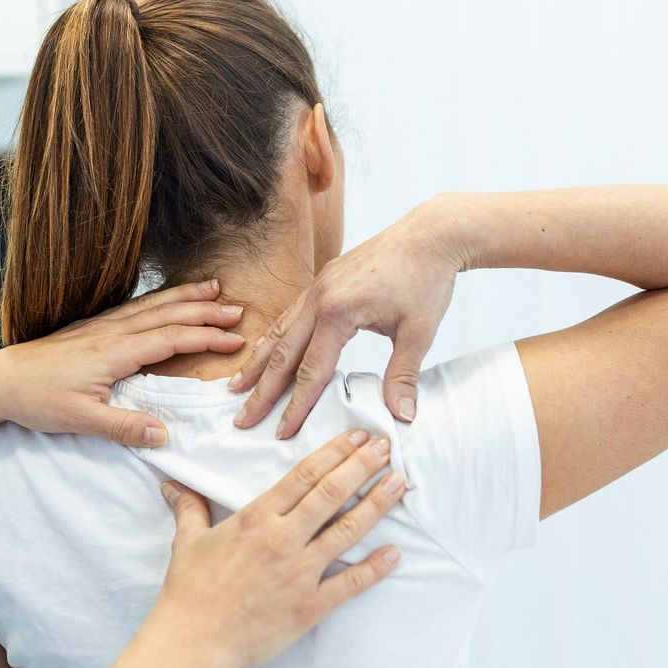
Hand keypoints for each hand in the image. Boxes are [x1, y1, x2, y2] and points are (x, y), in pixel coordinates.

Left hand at [0, 279, 245, 446]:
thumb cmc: (36, 399)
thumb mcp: (80, 420)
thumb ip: (124, 428)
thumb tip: (164, 435)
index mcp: (114, 352)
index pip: (170, 339)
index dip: (206, 337)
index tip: (235, 338)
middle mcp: (110, 332)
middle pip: (167, 314)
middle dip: (204, 309)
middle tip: (237, 308)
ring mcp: (99, 327)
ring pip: (151, 305)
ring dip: (184, 297)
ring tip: (212, 288)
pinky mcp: (90, 329)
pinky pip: (133, 308)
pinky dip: (158, 300)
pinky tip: (165, 299)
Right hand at [152, 430, 404, 667]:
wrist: (193, 641)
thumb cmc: (189, 591)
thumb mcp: (188, 541)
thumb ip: (190, 508)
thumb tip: (174, 485)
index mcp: (256, 519)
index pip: (304, 475)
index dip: (334, 452)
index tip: (358, 437)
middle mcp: (283, 539)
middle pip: (331, 494)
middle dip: (362, 467)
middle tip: (387, 448)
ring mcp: (300, 573)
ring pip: (346, 531)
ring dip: (375, 505)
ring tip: (398, 485)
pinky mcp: (310, 606)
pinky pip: (350, 584)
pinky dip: (375, 568)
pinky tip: (394, 553)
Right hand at [229, 196, 466, 436]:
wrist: (430, 234)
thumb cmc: (427, 279)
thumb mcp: (419, 332)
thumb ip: (403, 375)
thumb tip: (402, 416)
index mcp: (339, 313)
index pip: (311, 372)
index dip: (296, 407)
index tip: (281, 433)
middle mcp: (319, 299)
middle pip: (283, 354)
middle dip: (261, 390)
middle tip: (241, 419)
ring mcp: (317, 286)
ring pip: (280, 330)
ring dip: (258, 362)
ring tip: (237, 386)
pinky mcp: (323, 279)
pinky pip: (290, 313)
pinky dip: (274, 336)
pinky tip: (267, 349)